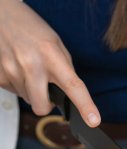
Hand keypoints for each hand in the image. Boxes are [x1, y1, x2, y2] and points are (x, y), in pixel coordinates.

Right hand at [0, 0, 99, 126]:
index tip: (93, 120)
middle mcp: (31, 64)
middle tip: (45, 88)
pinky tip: (16, 67)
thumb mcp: (54, 43)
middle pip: (41, 107)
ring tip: (27, 68)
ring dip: (31, 90)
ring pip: (28, 100)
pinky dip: (18, 85)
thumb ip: (64, 68)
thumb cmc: (30, 28)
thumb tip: (70, 94)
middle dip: (45, 104)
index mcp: (51, 54)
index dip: (85, 105)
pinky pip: (14, 92)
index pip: (72, 85)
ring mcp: (12, 71)